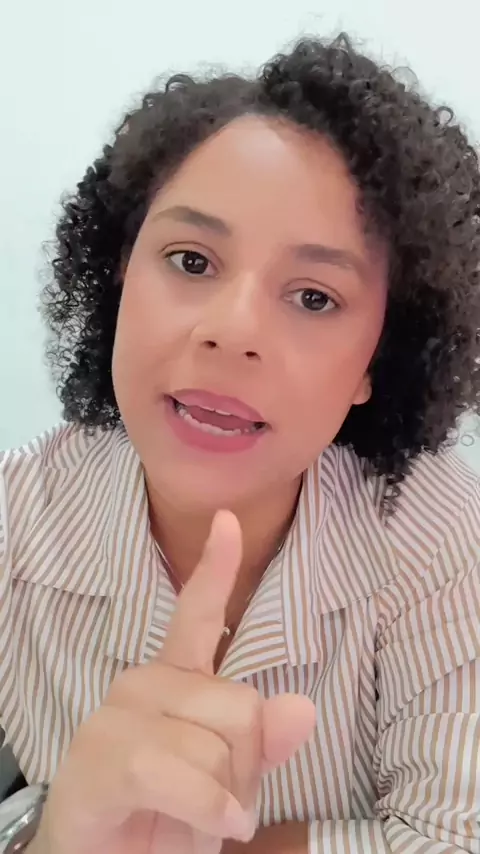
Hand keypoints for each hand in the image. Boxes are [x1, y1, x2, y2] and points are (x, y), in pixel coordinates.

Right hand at [32, 511, 315, 853]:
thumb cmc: (169, 818)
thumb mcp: (230, 782)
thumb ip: (263, 742)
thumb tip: (301, 707)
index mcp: (177, 679)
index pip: (198, 613)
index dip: (216, 566)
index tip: (228, 520)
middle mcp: (145, 682)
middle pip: (243, 706)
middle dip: (248, 768)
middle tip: (219, 800)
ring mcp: (118, 715)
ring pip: (217, 744)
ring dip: (226, 800)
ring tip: (199, 817)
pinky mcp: (99, 757)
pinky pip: (178, 772)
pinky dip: (206, 810)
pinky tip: (207, 826)